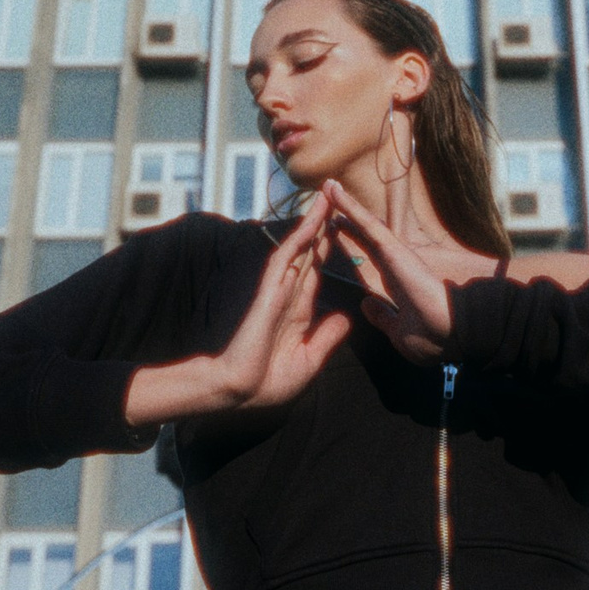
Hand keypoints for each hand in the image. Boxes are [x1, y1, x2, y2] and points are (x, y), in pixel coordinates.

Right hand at [124, 196, 350, 424]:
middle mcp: (289, 294)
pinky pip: (286, 259)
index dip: (329, 249)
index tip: (343, 229)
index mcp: (299, 310)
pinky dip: (299, 239)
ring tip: (327, 197)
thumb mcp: (310, 359)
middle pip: (309, 252)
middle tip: (337, 198)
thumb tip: (347, 317)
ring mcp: (278, 290)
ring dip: (313, 223)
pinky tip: (312, 221)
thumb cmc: (269, 382)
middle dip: (323, 226)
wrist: (241, 392)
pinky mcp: (269, 292)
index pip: (317, 271)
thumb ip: (328, 336)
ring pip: (299, 248)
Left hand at [321, 178, 455, 365]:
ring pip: (363, 225)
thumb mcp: (399, 331)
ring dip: (345, 206)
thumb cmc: (431, 338)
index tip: (332, 233)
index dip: (350, 244)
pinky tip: (334, 192)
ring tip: (327, 187)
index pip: (366, 259)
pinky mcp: (393, 248)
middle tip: (327, 199)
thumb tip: (366, 304)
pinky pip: (367, 224)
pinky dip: (350, 207)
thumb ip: (382, 316)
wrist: (450, 333)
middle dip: (345, 220)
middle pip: (363, 237)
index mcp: (392, 283)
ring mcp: (393, 254)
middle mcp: (392, 264)